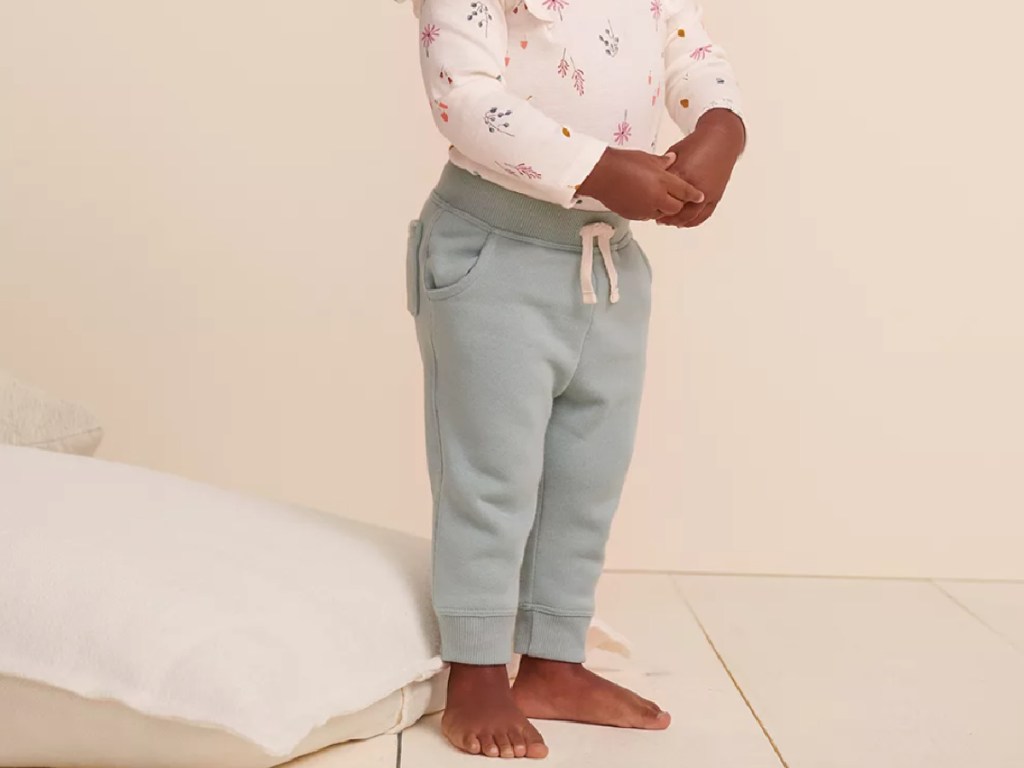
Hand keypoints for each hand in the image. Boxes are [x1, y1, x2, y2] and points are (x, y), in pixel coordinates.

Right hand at [579, 148, 704, 220]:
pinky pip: (646, 215)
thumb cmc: (621, 163)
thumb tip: (672, 161)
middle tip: (676, 198)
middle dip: (678, 204)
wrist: (601, 175)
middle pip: (675, 208)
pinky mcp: (633, 215)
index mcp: (662, 182)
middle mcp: (656, 198)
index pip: (685, 191)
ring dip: (662, 208)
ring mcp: (644, 209)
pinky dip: (649, 210)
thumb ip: (663, 162)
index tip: (700, 197)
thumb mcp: (646, 158)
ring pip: (661, 214)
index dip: (694, 195)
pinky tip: (644, 201)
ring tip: (657, 199)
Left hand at [658, 109, 744, 227]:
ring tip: (668, 222)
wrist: (721, 138)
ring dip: (677, 221)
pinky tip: (684, 223)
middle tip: (656, 217)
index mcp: (683, 173)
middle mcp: (696, 185)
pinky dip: (693, 222)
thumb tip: (651, 178)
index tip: (647, 205)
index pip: (665, 194)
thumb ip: (664, 168)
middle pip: (676, 208)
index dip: (655, 202)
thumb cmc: (698, 143)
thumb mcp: (675, 152)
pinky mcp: (715, 195)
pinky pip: (704, 214)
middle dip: (665, 215)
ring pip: (690, 215)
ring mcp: (707, 192)